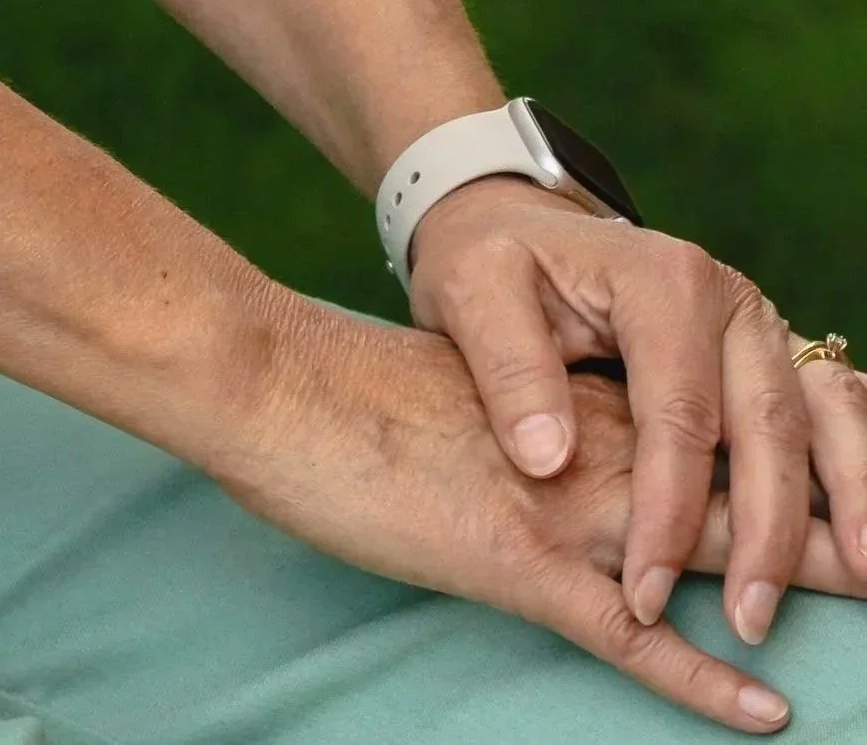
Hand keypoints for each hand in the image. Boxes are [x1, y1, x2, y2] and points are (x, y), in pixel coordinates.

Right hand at [227, 294, 860, 730]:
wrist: (282, 384)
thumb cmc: (359, 399)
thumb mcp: (470, 404)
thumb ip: (539, 429)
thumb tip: (576, 463)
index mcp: (586, 406)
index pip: (716, 435)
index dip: (799, 467)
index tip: (857, 499)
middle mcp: (597, 449)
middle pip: (744, 487)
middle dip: (831, 528)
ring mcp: (565, 509)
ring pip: (711, 549)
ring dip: (797, 585)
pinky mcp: (520, 563)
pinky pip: (631, 633)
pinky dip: (702, 675)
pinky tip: (763, 707)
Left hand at [408, 178, 866, 655]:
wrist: (516, 226)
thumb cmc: (494, 266)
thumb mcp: (471, 292)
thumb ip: (510, 369)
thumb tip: (548, 460)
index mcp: (662, 280)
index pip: (679, 415)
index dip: (667, 512)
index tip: (642, 596)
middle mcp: (730, 299)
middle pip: (767, 423)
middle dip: (767, 532)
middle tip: (749, 620)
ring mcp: (760, 328)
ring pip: (824, 416)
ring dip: (846, 501)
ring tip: (859, 580)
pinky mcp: (772, 358)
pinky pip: (833, 410)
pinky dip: (855, 468)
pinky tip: (860, 530)